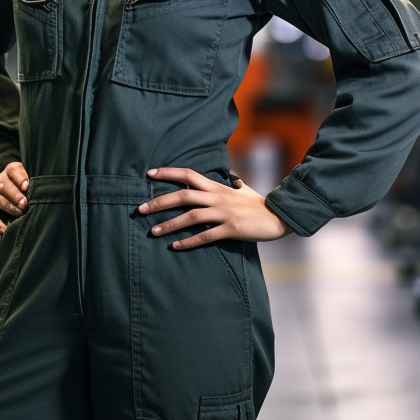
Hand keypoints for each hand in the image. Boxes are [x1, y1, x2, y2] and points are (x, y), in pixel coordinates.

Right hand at [0, 161, 29, 234]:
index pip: (13, 171)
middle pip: (4, 186)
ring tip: (19, 213)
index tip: (26, 187)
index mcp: (10, 171)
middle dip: (15, 195)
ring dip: (9, 207)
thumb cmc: (26, 186)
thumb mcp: (29, 179)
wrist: (10, 191)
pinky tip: (5, 229)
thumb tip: (37, 191)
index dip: (20, 179)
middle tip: (24, 203)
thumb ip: (32, 183)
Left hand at [137, 167, 292, 249]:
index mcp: (218, 186)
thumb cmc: (259, 204)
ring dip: (170, 224)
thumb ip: (233, 184)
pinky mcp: (231, 229)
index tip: (150, 173)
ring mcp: (223, 213)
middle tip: (140, 209)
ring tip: (153, 231)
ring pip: (191, 217)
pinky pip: (205, 236)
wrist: (279, 216)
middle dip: (160, 202)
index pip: (188, 174)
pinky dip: (189, 241)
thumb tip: (231, 178)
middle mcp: (217, 197)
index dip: (169, 172)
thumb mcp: (244, 189)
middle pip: (183, 196)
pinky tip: (175, 246)